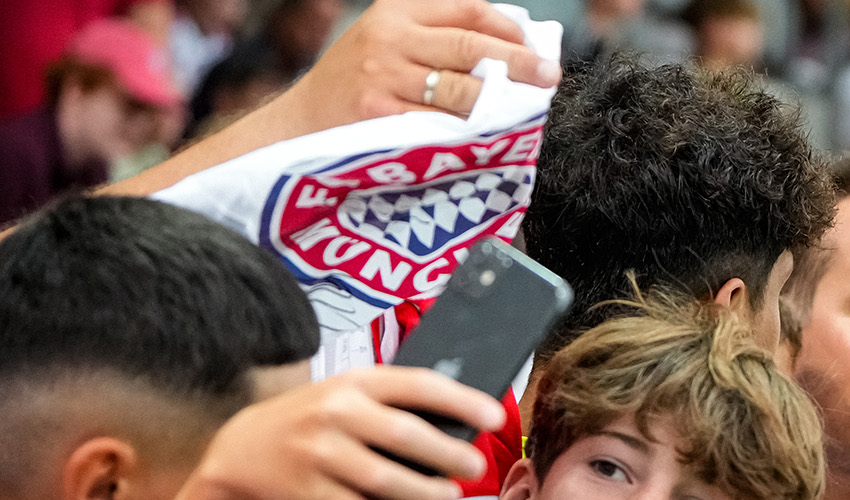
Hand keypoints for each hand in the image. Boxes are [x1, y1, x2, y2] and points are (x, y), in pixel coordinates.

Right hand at [194, 366, 505, 499]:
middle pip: (407, 436)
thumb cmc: (309, 420)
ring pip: (388, 481)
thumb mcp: (342, 394)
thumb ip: (388, 403)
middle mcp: (338, 413)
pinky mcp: (311, 492)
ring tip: (447, 496)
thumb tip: (456, 422)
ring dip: (426, 493)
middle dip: (449, 455)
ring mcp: (322, 454)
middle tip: (475, 467)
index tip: (495, 417)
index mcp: (355, 382)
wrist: (239, 451)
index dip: (461, 401)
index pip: (418, 385)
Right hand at [282, 0, 561, 129]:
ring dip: (500, 101)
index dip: (507, 29)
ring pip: (459, 87)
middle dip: (517, 62)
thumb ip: (437, 39)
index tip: (535, 49)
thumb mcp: (388, 42)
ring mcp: (384, 76)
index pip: (466, 9)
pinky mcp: (379, 116)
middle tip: (549, 77)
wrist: (301, 124)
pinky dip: (471, 131)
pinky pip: (439, 124)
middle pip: (469, 44)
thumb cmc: (358, 85)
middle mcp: (390, 37)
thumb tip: (509, 50)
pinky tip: (492, 137)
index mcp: (396, 11)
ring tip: (527, 110)